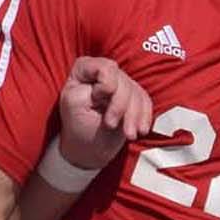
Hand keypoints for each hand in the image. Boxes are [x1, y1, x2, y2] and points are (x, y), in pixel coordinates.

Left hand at [56, 56, 153, 172]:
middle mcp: (103, 73)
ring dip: (134, 115)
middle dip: (120, 105)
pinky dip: (144, 116)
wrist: (88, 151)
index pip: (104, 67)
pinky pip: (145, 100)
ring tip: (129, 134)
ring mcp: (120, 84)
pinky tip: (140, 130)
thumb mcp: (75, 103)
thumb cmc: (77, 127)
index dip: (106, 85)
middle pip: (122, 80)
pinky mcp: (133, 97)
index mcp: (84, 70)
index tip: (97, 102)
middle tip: (110, 125)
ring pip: (136, 91)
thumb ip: (91, 87)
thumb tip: (113, 82)